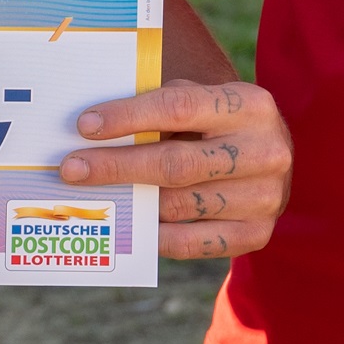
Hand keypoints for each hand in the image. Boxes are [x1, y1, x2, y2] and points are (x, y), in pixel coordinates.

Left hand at [57, 78, 293, 259]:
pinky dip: (154, 235)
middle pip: (176, 164)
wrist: (272, 157)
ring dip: (131, 203)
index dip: (127, 117)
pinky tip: (128, 225)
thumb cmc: (218, 124)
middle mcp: (266, 151)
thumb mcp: (200, 101)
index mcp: (250, 105)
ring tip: (93, 197)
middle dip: (117, 166)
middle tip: (72, 169)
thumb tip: (93, 131)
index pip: (178, 107)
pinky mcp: (257, 234)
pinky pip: (192, 242)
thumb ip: (160, 109)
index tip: (84, 126)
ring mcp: (265, 198)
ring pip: (180, 205)